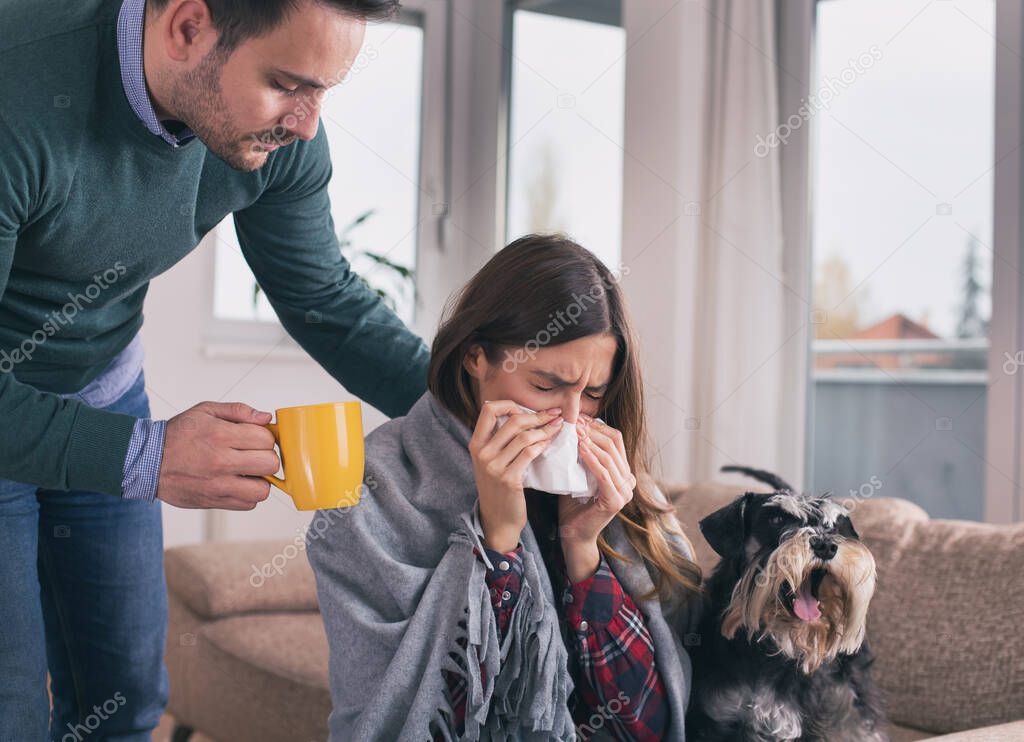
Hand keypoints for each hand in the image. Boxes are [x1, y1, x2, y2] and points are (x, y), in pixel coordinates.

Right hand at [157, 402, 280, 510]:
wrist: (147, 462)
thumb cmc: (178, 435)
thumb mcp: (206, 411)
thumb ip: (239, 411)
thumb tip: (266, 418)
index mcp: (220, 435)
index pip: (266, 439)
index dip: (265, 437)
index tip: (255, 438)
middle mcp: (221, 462)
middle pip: (270, 464)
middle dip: (266, 457)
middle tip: (254, 455)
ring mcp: (218, 485)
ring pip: (263, 489)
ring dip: (260, 480)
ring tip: (248, 472)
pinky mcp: (214, 502)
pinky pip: (248, 504)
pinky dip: (247, 495)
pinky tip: (236, 483)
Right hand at [469, 400, 562, 551]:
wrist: (498, 519)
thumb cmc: (498, 487)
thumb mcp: (490, 460)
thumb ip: (498, 439)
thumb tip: (520, 413)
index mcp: (476, 444)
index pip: (489, 410)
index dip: (510, 404)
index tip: (527, 410)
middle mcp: (482, 453)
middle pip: (513, 421)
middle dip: (537, 416)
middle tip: (553, 414)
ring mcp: (494, 467)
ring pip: (524, 437)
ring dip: (545, 429)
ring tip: (557, 426)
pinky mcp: (509, 479)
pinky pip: (530, 453)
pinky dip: (543, 444)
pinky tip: (550, 442)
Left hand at [558, 415, 636, 580]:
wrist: (573, 535)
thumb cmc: (573, 505)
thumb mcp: (578, 474)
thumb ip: (581, 454)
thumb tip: (572, 426)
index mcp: (623, 472)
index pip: (615, 440)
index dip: (597, 426)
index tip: (578, 417)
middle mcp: (629, 481)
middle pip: (614, 444)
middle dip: (593, 430)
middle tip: (574, 420)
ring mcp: (625, 492)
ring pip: (610, 457)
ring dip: (590, 441)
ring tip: (574, 431)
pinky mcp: (615, 501)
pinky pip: (604, 474)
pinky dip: (592, 459)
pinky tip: (580, 449)